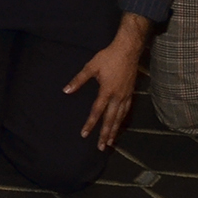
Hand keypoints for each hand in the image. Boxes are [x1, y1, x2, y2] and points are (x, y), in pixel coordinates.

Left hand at [67, 18, 148, 149]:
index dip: (90, 124)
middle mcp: (118, 97)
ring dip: (115, 130)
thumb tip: (66, 91)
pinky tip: (119, 124)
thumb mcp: (90, 67)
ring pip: (120, 117)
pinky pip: (126, 111)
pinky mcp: (130, 93)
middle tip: (102, 147)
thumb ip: (78, 80)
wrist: (128, 50)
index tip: (84, 134)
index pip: (97, 111)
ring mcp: (126, 96)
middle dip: (106, 134)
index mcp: (107, 91)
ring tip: (111, 142)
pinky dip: (122, 120)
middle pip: (111, 120)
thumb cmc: (108, 57)